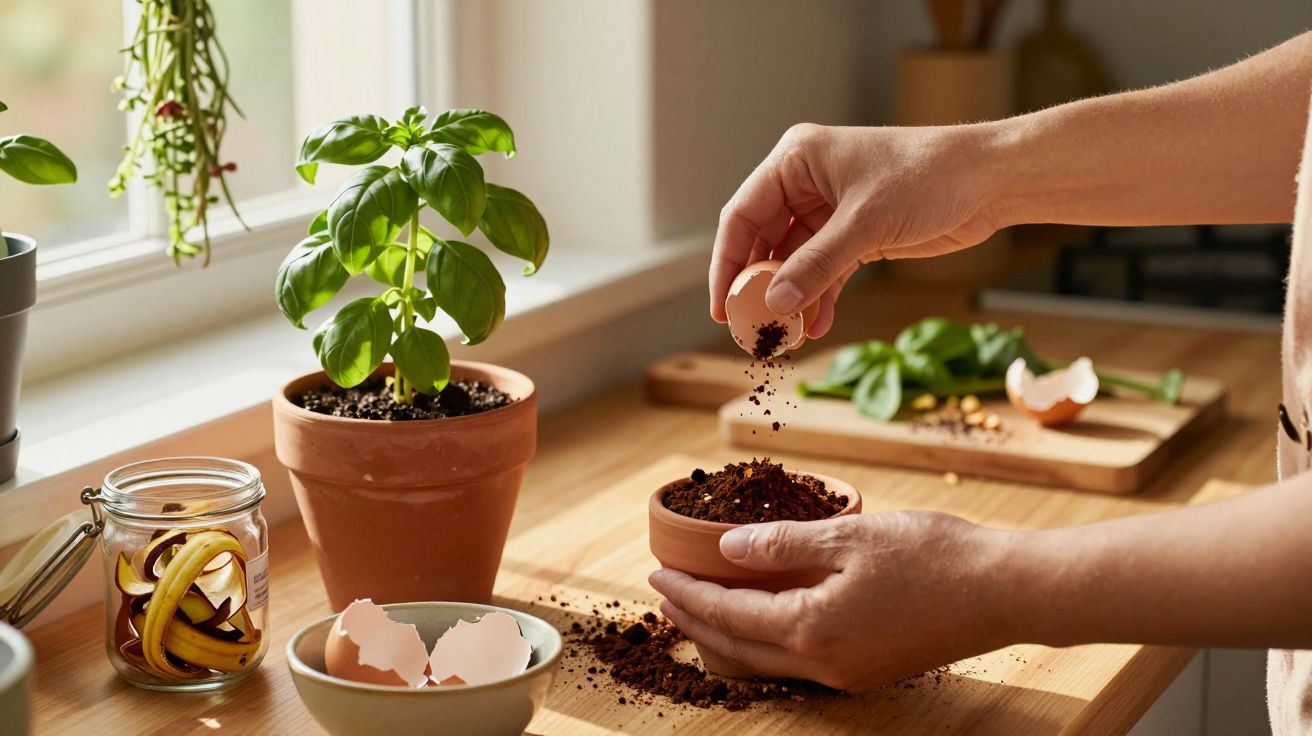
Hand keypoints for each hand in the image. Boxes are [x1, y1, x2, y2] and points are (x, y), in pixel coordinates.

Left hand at [648, 511, 1019, 690]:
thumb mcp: (849, 537)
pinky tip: (762, 621)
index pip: (728, 615)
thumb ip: (782, 545)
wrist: (1004, 591)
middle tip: (665, 597)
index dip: (688, 594)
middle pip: (738, 648)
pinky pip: (798, 665)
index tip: (656, 575)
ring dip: (728, 636)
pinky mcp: (868, 671)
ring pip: (767, 662)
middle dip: (696, 622)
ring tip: (702, 610)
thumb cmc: (933, 556)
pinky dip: (766, 643)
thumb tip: (727, 549)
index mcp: (813, 629)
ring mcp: (848, 675)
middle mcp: (824, 664)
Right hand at [709, 123, 1003, 337]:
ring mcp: (830, 210)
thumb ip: (817, 265)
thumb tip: (776, 303)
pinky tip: (816, 325)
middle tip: (750, 328)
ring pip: (794, 261)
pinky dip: (820, 298)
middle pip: (763, 240)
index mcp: (796, 160)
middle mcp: (806, 182)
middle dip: (758, 286)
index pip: (742, 214)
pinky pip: (825, 271)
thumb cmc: (929, 177)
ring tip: (784, 336)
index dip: (727, 262)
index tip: (722, 306)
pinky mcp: (856, 234)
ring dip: (790, 298)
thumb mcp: (864, 223)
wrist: (990, 180)